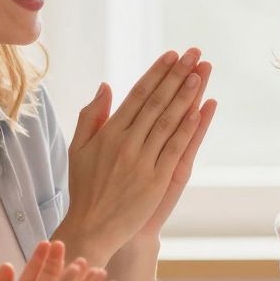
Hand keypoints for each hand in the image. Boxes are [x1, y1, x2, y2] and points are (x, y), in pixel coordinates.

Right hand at [62, 49, 211, 258]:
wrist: (92, 227)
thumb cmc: (84, 187)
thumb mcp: (78, 149)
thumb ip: (91, 116)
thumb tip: (106, 85)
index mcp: (107, 133)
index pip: (137, 95)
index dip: (156, 73)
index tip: (171, 55)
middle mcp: (126, 143)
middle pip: (156, 102)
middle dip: (176, 75)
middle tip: (193, 53)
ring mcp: (143, 161)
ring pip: (168, 121)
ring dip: (186, 95)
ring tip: (200, 73)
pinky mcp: (157, 179)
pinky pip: (176, 147)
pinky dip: (189, 127)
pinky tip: (201, 110)